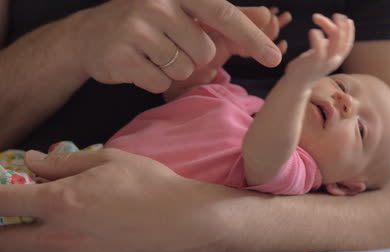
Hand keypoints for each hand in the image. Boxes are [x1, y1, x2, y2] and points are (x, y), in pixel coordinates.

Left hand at [0, 149, 237, 251]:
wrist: (185, 223)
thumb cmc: (151, 187)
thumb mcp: (110, 160)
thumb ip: (65, 163)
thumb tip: (33, 160)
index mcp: (60, 202)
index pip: (0, 202)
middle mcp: (59, 238)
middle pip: (0, 244)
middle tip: (7, 219)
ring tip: (21, 239)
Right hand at [68, 0, 282, 93]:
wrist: (91, 36)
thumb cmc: (147, 24)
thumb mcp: (184, 14)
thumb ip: (225, 19)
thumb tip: (267, 17)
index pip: (224, 15)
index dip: (252, 38)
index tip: (275, 58)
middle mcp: (158, 4)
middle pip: (205, 51)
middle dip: (193, 57)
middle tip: (168, 46)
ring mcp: (137, 28)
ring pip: (184, 69)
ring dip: (173, 69)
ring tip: (152, 55)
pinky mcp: (122, 56)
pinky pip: (160, 82)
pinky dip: (155, 80)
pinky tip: (138, 66)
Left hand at [283, 13, 353, 84]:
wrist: (296, 84)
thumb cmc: (306, 69)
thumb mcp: (319, 56)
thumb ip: (325, 48)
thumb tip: (328, 38)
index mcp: (336, 60)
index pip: (348, 44)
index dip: (350, 31)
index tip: (347, 19)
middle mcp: (333, 61)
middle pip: (342, 40)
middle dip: (341, 25)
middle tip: (335, 15)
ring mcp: (324, 62)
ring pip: (334, 41)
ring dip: (328, 26)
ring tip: (317, 18)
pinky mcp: (314, 62)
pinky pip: (319, 47)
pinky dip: (317, 37)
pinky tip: (312, 31)